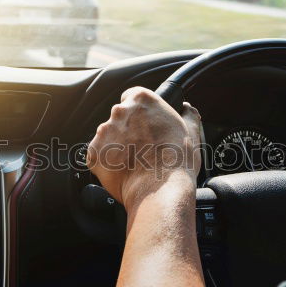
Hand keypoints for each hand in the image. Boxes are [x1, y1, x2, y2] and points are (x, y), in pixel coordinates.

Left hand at [86, 87, 201, 210]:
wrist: (160, 190)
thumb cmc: (177, 161)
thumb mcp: (191, 132)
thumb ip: (188, 114)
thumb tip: (187, 109)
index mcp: (141, 100)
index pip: (131, 96)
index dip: (138, 111)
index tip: (144, 123)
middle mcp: (120, 112)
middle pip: (119, 117)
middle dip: (128, 130)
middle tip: (143, 147)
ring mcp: (104, 132)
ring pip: (107, 136)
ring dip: (116, 146)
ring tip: (134, 162)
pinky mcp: (94, 153)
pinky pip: (98, 156)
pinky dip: (107, 163)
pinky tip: (123, 171)